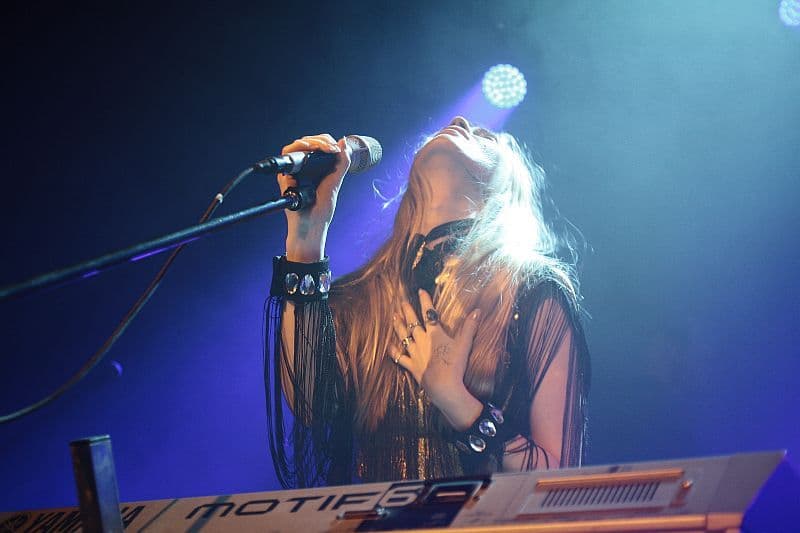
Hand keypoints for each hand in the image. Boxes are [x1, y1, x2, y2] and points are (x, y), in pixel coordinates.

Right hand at [277, 134, 350, 261]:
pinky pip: (286, 159)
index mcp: (315, 168)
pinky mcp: (284, 179)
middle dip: (319, 140)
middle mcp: (302, 168)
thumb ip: (341, 164)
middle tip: (330, 147)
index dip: (325, 141)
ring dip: (308, 143)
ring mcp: (292, 173)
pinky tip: (309, 151)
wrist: (311, 227)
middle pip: (306, 142)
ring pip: (295, 147)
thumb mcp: (335, 183)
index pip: (317, 145)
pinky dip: (297, 153)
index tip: (336, 147)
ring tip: (320, 147)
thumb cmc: (321, 210)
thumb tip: (344, 142)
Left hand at [388, 289, 481, 427]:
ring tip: (394, 317)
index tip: (420, 291)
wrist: (444, 386)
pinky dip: (394, 351)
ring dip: (398, 327)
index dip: (425, 301)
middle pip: (412, 323)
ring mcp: (415, 354)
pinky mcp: (412, 366)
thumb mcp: (464, 345)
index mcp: (435, 334)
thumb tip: (478, 310)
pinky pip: (400, 357)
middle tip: (401, 302)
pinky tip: (389, 346)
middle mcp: (422, 341)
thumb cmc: (454, 365)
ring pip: (404, 337)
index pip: (429, 314)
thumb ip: (470, 327)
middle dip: (407, 311)